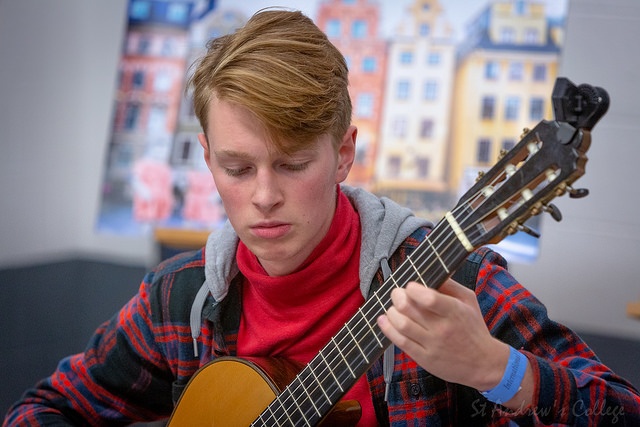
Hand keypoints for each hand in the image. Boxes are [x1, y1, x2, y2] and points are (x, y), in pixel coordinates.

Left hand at [377, 278, 509, 390]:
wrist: (483, 363)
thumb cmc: (473, 328)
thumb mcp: (468, 301)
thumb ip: (449, 284)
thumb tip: (430, 270)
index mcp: (454, 312)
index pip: (429, 298)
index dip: (413, 289)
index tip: (410, 286)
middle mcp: (442, 329)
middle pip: (408, 308)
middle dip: (397, 296)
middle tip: (397, 293)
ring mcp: (432, 345)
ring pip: (401, 324)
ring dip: (391, 312)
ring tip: (393, 307)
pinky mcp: (424, 358)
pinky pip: (400, 342)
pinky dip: (388, 329)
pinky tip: (384, 320)